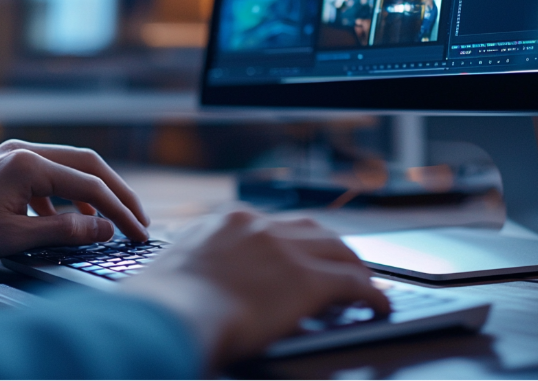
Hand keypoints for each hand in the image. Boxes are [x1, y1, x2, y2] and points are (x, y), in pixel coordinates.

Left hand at [0, 140, 149, 265]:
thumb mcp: (13, 238)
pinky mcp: (5, 165)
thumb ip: (63, 231)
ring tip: (110, 221)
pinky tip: (68, 219)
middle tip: (139, 220)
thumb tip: (104, 229)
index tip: (138, 232)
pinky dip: (67, 195)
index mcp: (28, 164)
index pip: (90, 186)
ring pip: (70, 168)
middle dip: (117, 194)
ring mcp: (14, 155)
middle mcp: (24, 151)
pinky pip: (49, 175)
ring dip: (93, 193)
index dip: (120, 211)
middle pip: (88, 166)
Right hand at [120, 211, 389, 367]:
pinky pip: (355, 284)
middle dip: (330, 247)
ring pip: (339, 250)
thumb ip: (196, 267)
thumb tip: (199, 284)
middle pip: (312, 229)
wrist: (169, 315)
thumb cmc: (158, 306)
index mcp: (226, 222)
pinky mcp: (308, 281)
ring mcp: (286, 250)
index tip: (299, 255)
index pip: (273, 225)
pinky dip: (372, 295)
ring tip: (365, 285)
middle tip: (343, 265)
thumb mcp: (173, 270)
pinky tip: (378, 307)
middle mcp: (259, 227)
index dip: (294, 242)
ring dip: (355, 267)